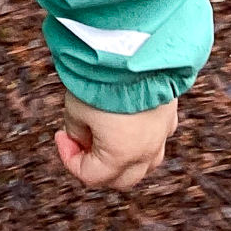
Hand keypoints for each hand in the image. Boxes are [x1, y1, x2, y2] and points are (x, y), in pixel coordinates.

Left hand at [53, 91, 176, 190]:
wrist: (135, 51)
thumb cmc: (102, 80)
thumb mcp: (76, 109)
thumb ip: (77, 131)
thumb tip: (82, 139)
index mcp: (121, 155)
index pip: (91, 176)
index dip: (69, 158)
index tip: (60, 136)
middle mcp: (146, 151)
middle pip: (121, 179)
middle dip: (97, 167)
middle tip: (80, 144)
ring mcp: (162, 135)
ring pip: (144, 164)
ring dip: (122, 158)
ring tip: (103, 135)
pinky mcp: (169, 117)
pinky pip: (156, 140)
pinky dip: (140, 140)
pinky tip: (125, 122)